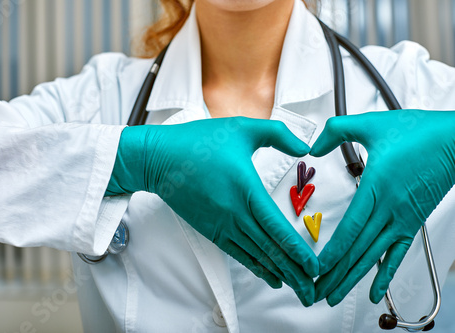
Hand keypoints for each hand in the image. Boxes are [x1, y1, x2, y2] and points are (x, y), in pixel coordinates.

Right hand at [107, 117, 318, 305]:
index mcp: (246, 190)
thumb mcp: (242, 127)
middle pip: (270, 250)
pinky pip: (238, 254)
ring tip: (299, 291)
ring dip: (279, 275)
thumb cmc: (198, 141)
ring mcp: (221, 225)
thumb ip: (277, 134)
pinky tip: (271, 278)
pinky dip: (257, 268)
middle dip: (294, 273)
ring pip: (256, 256)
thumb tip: (306, 147)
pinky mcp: (211, 230)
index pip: (277, 227)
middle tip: (313, 293)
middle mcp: (235, 214)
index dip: (298, 250)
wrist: (158, 159)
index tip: (315, 268)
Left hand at [310, 110, 454, 305]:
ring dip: (352, 278)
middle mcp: (390, 209)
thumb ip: (337, 131)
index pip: (351, 227)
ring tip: (334, 296)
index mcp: (377, 187)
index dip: (334, 251)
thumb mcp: (371, 124)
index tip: (317, 269)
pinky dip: (384, 274)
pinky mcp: (412, 223)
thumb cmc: (417, 132)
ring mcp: (402, 219)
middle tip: (316, 293)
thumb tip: (313, 148)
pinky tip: (372, 292)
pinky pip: (396, 254)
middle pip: (359, 249)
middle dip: (335, 274)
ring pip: (373, 256)